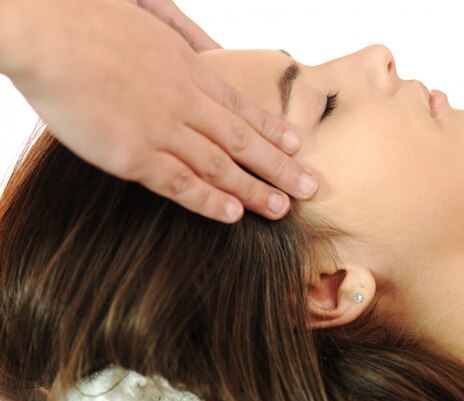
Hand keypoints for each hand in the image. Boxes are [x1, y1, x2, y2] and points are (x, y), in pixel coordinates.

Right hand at [5, 0, 317, 222]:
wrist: (50, 31)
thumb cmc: (93, 18)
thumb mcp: (152, 16)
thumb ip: (185, 37)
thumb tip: (210, 49)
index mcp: (190, 71)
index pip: (242, 108)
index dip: (272, 130)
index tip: (297, 147)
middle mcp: (186, 103)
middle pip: (244, 141)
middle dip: (280, 167)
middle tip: (311, 187)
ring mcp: (163, 130)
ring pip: (220, 166)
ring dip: (254, 190)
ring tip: (283, 209)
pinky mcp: (134, 155)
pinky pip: (179, 183)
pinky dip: (208, 200)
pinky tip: (233, 216)